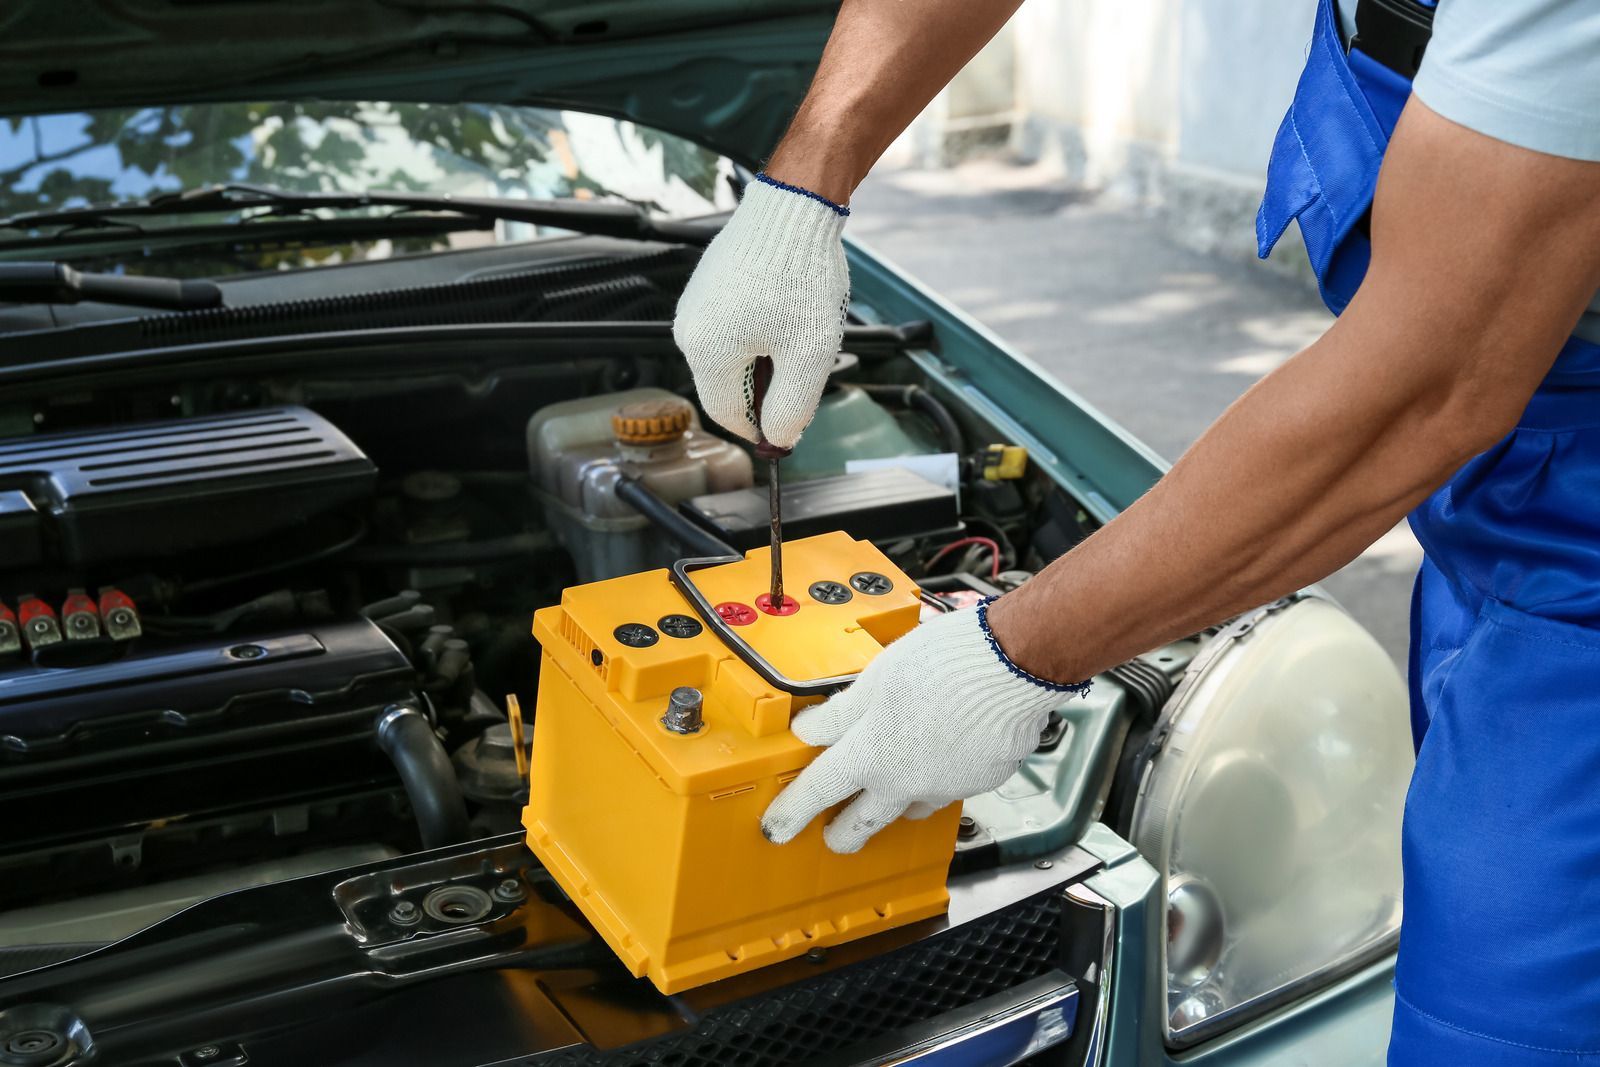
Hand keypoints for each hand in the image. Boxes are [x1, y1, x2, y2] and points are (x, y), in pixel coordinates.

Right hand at [672, 175, 849, 449]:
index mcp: (706, 352)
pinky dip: (759, 331)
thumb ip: (791, 408)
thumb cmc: (800, 274)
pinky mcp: (707, 286)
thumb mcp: (809, 356)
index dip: (762, 427)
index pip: (728, 415)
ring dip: (765, 358)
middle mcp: (688, 329)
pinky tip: (786, 310)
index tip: (792, 424)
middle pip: (728, 386)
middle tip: (805, 366)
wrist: (794, 207)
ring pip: (730, 357)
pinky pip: (730, 327)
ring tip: (798, 330)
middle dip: (767, 386)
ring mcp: (695, 305)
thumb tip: (778, 438)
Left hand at [761, 599, 1089, 853]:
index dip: (792, 811)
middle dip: (843, 832)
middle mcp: (906, 781)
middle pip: (864, 823)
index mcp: (873, 754)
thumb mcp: (877, 677)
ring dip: (896, 800)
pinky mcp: (980, 782)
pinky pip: (950, 787)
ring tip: (894, 778)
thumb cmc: (947, 660)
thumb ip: (842, 711)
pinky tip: (944, 745)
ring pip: (910, 806)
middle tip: (834, 832)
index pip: (819, 791)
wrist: (1015, 663)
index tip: (778, 826)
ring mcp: (946, 787)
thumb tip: (812, 729)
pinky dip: (939, 774)